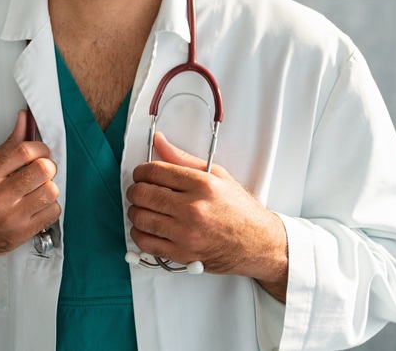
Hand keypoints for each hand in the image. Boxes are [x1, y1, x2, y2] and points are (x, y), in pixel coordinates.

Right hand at [0, 110, 59, 295]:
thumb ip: (7, 145)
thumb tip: (25, 118)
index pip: (24, 151)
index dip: (40, 148)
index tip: (40, 151)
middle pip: (42, 170)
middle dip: (47, 166)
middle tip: (42, 169)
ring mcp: (10, 217)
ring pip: (51, 191)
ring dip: (49, 186)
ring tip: (39, 187)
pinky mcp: (21, 234)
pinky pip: (53, 212)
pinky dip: (50, 205)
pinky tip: (37, 204)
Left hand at [126, 133, 286, 297]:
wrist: (260, 244)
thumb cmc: (240, 210)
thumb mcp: (217, 176)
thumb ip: (183, 159)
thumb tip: (158, 141)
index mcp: (202, 185)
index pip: (154, 171)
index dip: (140, 171)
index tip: (141, 175)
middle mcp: (193, 209)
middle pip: (142, 194)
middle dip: (135, 191)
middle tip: (140, 192)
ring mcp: (187, 234)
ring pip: (140, 218)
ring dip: (135, 212)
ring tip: (144, 209)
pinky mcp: (183, 254)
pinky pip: (146, 243)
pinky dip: (139, 234)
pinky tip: (147, 229)